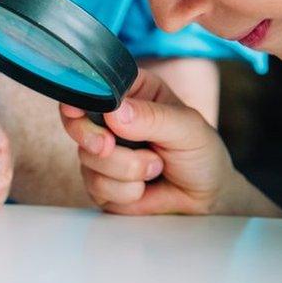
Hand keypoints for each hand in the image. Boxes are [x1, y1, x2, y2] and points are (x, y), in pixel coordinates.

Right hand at [61, 68, 278, 215]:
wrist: (206, 197)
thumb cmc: (200, 153)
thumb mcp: (188, 127)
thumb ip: (154, 117)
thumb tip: (116, 113)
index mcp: (131, 93)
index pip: (95, 85)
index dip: (81, 96)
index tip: (77, 110)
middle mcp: (110, 119)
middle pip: (75, 121)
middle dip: (92, 137)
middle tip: (108, 146)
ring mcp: (102, 151)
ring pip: (88, 158)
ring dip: (126, 170)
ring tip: (155, 167)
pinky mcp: (99, 181)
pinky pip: (96, 186)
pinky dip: (125, 191)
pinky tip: (144, 186)